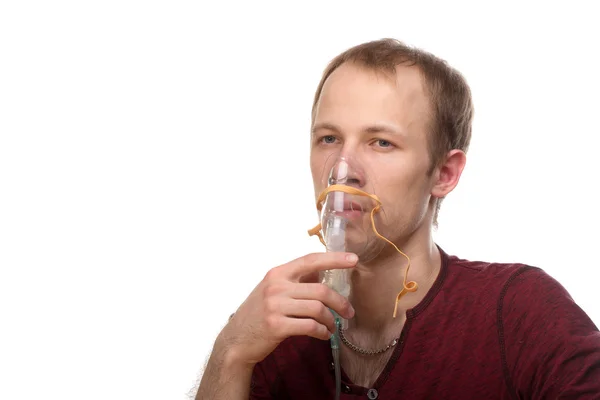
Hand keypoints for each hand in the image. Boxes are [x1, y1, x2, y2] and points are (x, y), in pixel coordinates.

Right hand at [216, 252, 356, 366]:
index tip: (353, 260)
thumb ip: (295, 281)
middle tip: (349, 312)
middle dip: (340, 302)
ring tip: (333, 327)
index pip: (310, 260)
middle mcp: (276, 286)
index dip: (334, 259)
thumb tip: (323, 273)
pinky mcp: (277, 326)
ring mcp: (275, 306)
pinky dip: (322, 332)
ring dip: (331, 320)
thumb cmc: (258, 313)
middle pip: (320, 290)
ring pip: (318, 309)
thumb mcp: (272, 290)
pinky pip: (310, 327)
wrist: (236, 339)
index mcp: (278, 273)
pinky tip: (324, 335)